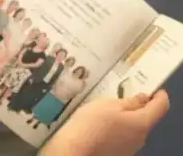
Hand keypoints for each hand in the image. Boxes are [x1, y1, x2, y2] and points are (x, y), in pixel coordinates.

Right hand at [41, 90, 169, 155]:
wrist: (77, 147)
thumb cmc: (92, 123)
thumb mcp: (109, 104)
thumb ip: (129, 101)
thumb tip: (142, 98)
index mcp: (142, 123)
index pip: (161, 106)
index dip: (159, 95)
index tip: (154, 88)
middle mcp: (141, 137)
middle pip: (147, 118)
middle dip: (139, 107)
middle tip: (123, 97)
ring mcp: (131, 147)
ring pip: (135, 128)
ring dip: (128, 118)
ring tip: (108, 111)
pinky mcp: (120, 152)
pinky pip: (125, 137)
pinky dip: (119, 128)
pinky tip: (103, 125)